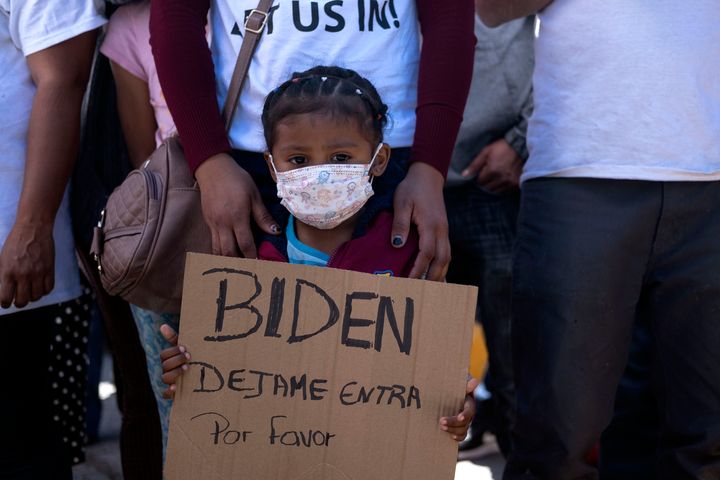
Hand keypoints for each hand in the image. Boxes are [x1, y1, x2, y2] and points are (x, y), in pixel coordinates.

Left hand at [0, 223, 54, 308]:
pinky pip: (48, 289)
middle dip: (19, 303)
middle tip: (18, 299)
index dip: (5, 304)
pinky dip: (44, 291)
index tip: (6, 302)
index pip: (5, 298)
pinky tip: (40, 286)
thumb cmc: (15, 242)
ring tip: (30, 291)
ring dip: (32, 297)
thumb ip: (1, 274)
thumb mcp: (1, 258)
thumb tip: (2, 287)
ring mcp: (38, 273)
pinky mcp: (49, 270)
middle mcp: (23, 275)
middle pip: (22, 301)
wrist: (33, 229)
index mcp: (7, 272)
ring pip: (36, 297)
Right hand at [160, 324, 189, 398]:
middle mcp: (167, 370)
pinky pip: (165, 394)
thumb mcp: (185, 348)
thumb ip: (174, 338)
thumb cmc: (191, 358)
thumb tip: (162, 326)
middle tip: (189, 357)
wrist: (203, 375)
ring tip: (186, 369)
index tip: (185, 348)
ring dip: (175, 373)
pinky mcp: (173, 393)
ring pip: (164, 378)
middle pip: (165, 365)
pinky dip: (168, 391)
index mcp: (169, 359)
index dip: (173, 351)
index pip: (164, 354)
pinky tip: (175, 387)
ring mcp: (170, 381)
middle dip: (177, 360)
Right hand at [195, 153, 279, 257]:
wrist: (213, 168)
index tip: (259, 266)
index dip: (252, 257)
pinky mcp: (207, 221)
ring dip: (226, 260)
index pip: (245, 244)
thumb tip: (274, 232)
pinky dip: (219, 251)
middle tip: (247, 271)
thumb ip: (263, 216)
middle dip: (238, 263)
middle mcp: (223, 223)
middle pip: (228, 251)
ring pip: (217, 249)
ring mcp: (213, 223)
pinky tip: (226, 255)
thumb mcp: (254, 195)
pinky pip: (212, 241)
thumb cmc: (237, 180)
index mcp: (237, 217)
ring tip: (236, 267)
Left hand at [391, 162, 449, 279]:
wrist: (427, 176)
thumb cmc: (412, 189)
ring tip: (430, 288)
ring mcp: (444, 231)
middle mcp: (441, 230)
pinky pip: (446, 252)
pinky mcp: (443, 230)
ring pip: (447, 258)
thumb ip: (400, 224)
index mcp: (430, 225)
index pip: (426, 253)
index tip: (409, 281)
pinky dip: (442, 265)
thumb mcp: (401, 203)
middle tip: (421, 291)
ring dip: (440, 274)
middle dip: (433, 277)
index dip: (418, 269)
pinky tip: (435, 273)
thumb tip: (397, 245)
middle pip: (442, 260)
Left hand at [440, 376, 478, 440]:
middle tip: (440, 421)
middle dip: (453, 423)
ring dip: (452, 430)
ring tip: (441, 427)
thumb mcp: (459, 384)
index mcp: (469, 402)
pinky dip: (457, 437)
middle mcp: (468, 414)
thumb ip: (465, 384)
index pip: (470, 410)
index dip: (465, 414)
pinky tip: (451, 437)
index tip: (460, 417)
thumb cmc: (453, 386)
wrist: (447, 392)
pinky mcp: (460, 427)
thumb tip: (474, 381)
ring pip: (463, 430)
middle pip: (465, 422)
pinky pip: (462, 435)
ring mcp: (465, 422)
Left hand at [462, 139, 522, 193]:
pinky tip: (502, 180)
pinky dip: (502, 188)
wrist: (520, 146)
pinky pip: (506, 191)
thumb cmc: (501, 148)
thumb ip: (475, 165)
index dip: (479, 178)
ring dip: (493, 187)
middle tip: (488, 176)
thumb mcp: (486, 152)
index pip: (480, 182)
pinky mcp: (517, 184)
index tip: (482, 173)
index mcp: (492, 170)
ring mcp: (510, 182)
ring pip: (496, 191)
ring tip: (495, 178)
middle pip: (487, 188)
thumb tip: (464, 175)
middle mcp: (501, 178)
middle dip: (485, 183)